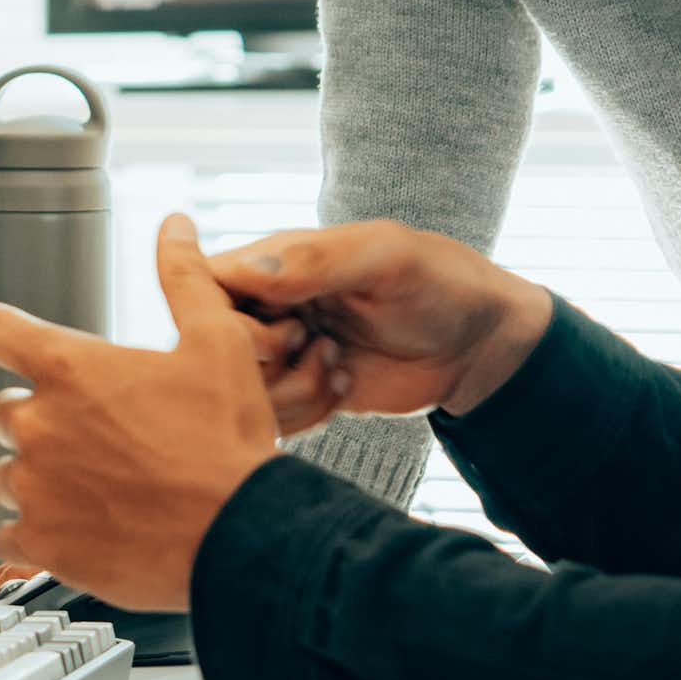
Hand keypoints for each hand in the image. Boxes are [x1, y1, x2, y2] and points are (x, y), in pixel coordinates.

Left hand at [0, 213, 278, 611]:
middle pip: (3, 411)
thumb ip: (184, 279)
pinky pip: (10, 533)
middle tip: (96, 432)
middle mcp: (41, 425)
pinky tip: (83, 527)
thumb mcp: (217, 342)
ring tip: (100, 484)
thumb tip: (174, 227)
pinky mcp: (41, 544)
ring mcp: (36, 487)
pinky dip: (37, 529)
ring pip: (9, 474)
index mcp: (74, 368)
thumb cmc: (227, 440)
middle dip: (39, 416)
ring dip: (40, 474)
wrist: (238, 533)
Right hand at [209, 220, 553, 435]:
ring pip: (239, 392)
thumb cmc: (439, 282)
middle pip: (212, 348)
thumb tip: (249, 268)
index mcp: (278, 261)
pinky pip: (271, 421)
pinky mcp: (302, 396)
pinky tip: (344, 389)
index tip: (284, 326)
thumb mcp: (386, 258)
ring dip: (289, 390)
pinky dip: (305, 414)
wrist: (477, 346)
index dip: (223, 317)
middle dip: (263, 359)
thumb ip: (318, 260)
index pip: (204, 285)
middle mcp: (270, 307)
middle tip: (316, 345)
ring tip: (337, 366)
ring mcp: (285, 355)